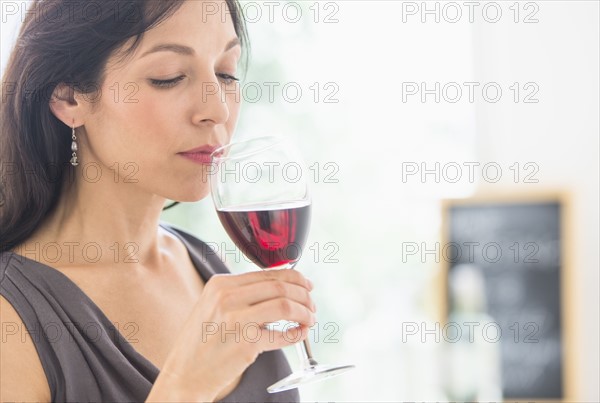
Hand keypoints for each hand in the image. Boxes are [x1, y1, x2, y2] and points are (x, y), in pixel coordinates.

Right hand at [154, 269, 315, 400]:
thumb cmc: (202, 341)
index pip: (269, 274)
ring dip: (304, 312)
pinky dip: (297, 334)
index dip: (295, 278)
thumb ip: (241, 293)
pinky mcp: (246, 343)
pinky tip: (300, 334)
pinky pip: (282, 335)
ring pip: (285, 305)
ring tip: (309, 320)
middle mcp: (227, 297)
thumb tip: (282, 287)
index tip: (306, 285)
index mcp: (221, 284)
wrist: (185, 374)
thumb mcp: (213, 306)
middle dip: (304, 295)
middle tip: (312, 305)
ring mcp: (236, 320)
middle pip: (281, 287)